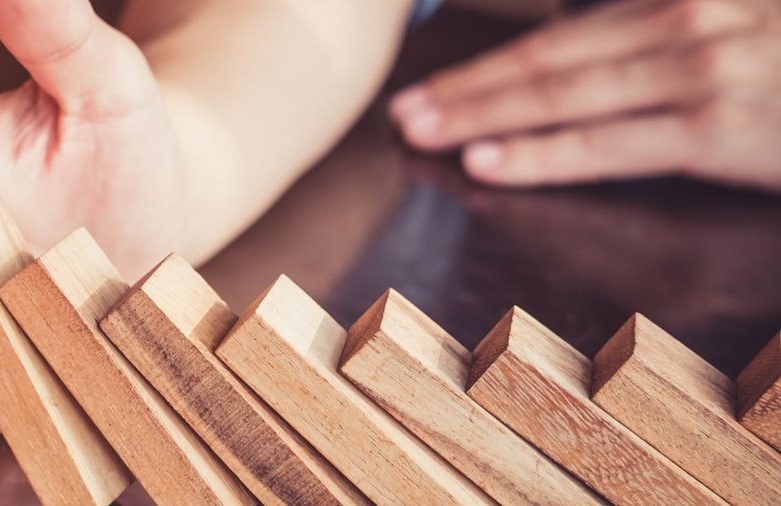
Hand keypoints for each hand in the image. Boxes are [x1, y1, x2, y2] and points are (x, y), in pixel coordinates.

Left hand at [392, 0, 780, 191]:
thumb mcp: (727, 25)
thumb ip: (651, 26)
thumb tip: (575, 39)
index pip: (567, 23)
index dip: (493, 47)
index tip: (434, 66)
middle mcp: (685, 17)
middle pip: (549, 54)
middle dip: (466, 84)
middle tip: (401, 110)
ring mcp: (702, 70)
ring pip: (562, 94)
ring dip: (478, 115)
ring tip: (418, 131)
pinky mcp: (720, 128)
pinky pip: (608, 144)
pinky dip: (539, 152)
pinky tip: (485, 160)